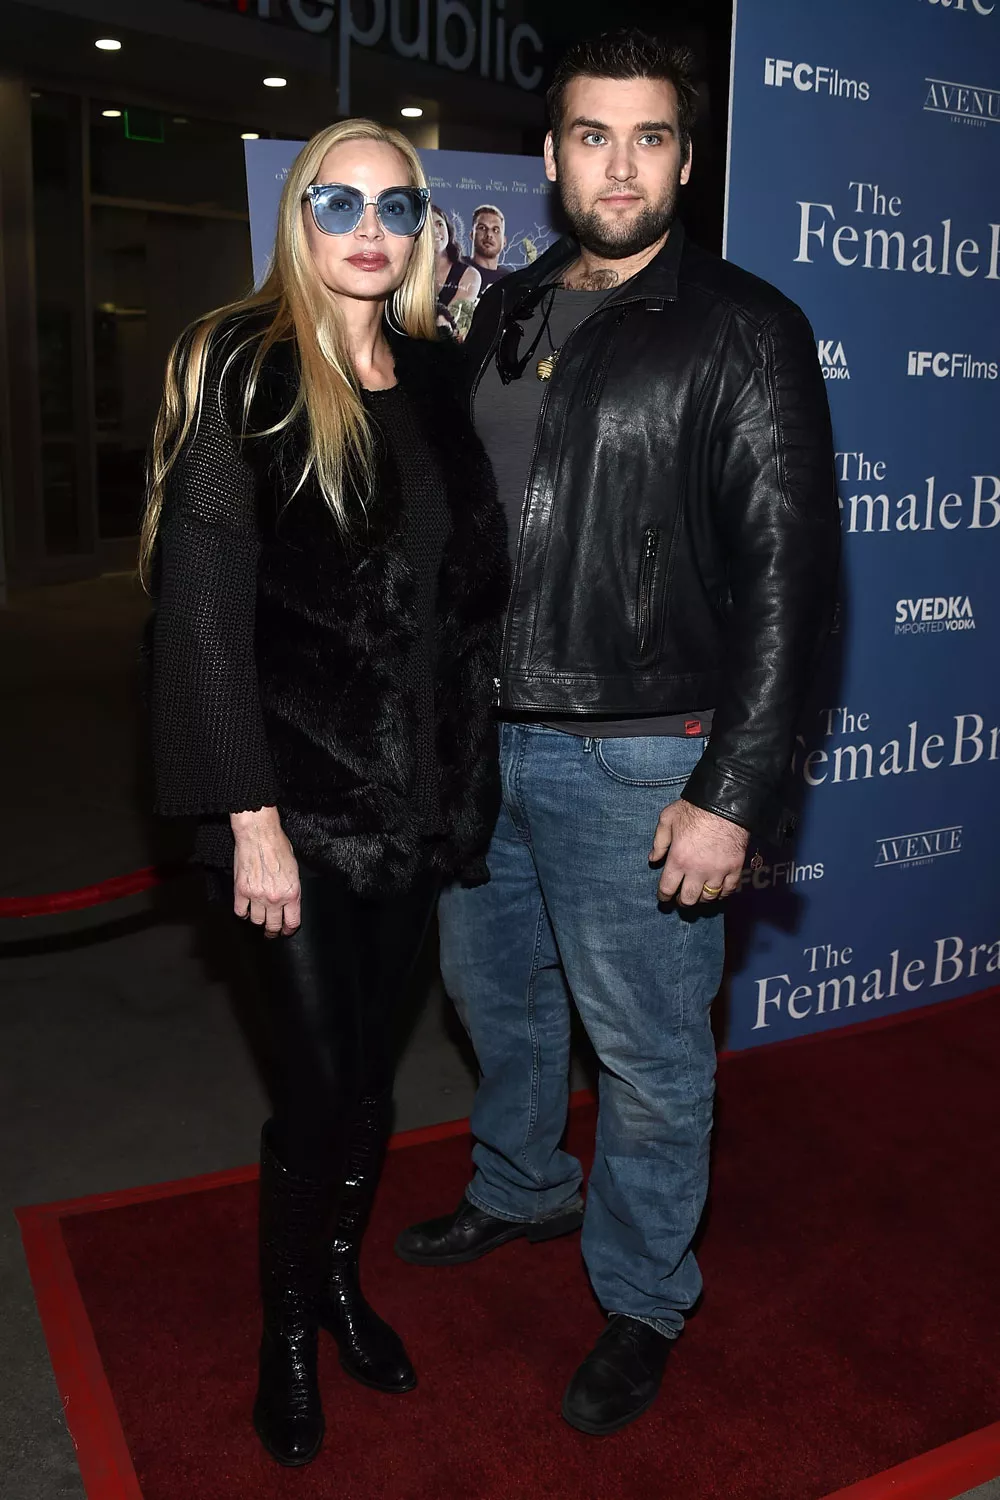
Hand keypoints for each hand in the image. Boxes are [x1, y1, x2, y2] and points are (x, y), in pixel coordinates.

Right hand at [230, 807, 300, 936]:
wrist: (259, 835)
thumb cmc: (278, 846)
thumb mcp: (294, 870)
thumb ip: (291, 888)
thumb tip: (289, 901)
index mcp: (291, 893)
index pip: (292, 922)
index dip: (289, 930)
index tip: (286, 930)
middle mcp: (274, 898)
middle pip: (272, 926)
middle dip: (273, 931)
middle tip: (271, 931)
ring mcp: (256, 896)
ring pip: (256, 921)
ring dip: (258, 921)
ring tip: (259, 918)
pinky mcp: (241, 891)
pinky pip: (240, 911)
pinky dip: (242, 913)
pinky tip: (246, 909)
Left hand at [649, 798, 748, 906]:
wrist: (725, 803)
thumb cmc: (693, 809)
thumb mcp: (667, 819)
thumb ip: (659, 842)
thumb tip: (653, 859)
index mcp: (678, 860)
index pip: (667, 888)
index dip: (664, 896)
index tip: (664, 898)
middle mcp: (697, 870)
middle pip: (688, 899)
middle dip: (682, 901)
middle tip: (681, 899)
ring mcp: (718, 871)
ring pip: (709, 897)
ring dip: (702, 899)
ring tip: (699, 895)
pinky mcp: (735, 868)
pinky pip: (729, 890)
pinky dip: (722, 894)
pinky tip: (718, 892)